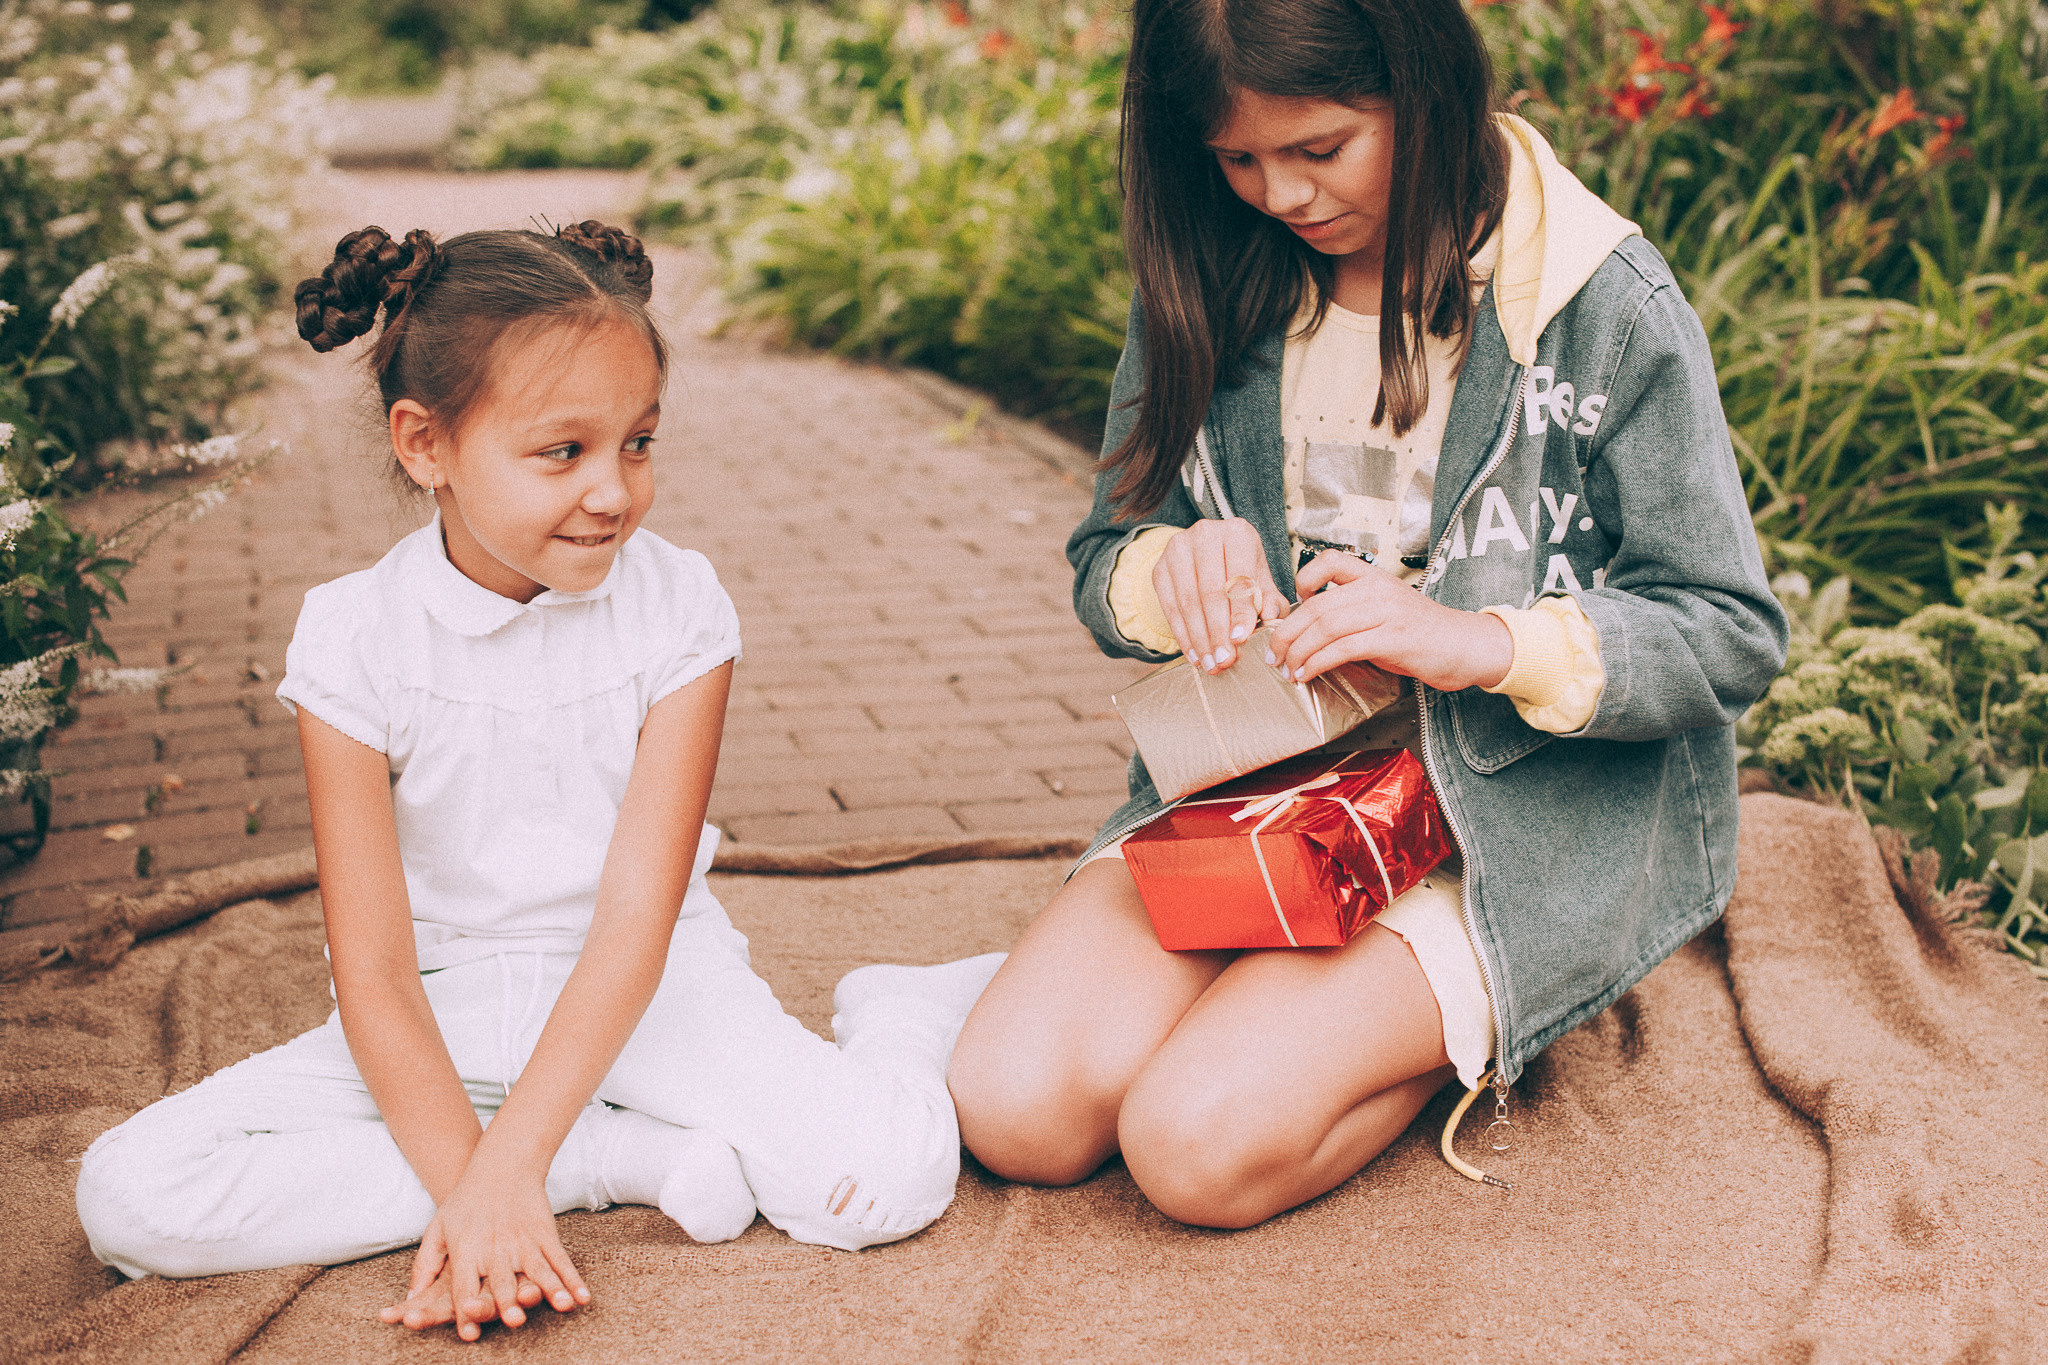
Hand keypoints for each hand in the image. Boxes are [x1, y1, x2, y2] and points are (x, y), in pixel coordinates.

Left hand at [381, 1170, 588, 1340]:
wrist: (502, 1165)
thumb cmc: (464, 1202)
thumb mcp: (436, 1230)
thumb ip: (424, 1267)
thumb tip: (409, 1301)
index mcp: (466, 1250)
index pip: (464, 1287)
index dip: (466, 1311)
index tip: (469, 1334)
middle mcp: (495, 1248)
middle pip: (502, 1280)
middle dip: (509, 1301)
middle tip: (515, 1320)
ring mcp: (523, 1241)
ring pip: (538, 1270)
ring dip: (551, 1290)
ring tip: (562, 1306)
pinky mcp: (543, 1234)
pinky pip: (560, 1261)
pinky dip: (572, 1280)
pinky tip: (582, 1297)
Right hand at [1151, 518, 1290, 673]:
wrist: (1207, 553)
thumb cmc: (1241, 568)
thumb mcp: (1261, 578)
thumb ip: (1269, 599)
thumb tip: (1270, 616)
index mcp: (1237, 533)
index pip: (1239, 577)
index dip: (1240, 611)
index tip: (1240, 639)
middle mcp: (1205, 534)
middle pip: (1210, 591)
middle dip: (1217, 631)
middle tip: (1224, 659)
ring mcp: (1177, 549)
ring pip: (1187, 601)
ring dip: (1199, 639)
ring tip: (1211, 663)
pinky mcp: (1160, 567)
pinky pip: (1169, 607)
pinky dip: (1182, 635)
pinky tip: (1194, 654)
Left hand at [1265, 551, 1512, 692]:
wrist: (1465, 646)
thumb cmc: (1420, 633)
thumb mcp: (1385, 610)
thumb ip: (1352, 611)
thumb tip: (1309, 627)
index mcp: (1374, 577)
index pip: (1330, 560)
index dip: (1303, 579)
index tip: (1292, 604)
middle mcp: (1378, 590)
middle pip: (1316, 606)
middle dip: (1286, 633)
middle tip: (1272, 655)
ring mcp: (1386, 613)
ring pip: (1325, 628)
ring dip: (1298, 652)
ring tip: (1286, 670)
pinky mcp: (1392, 639)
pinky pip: (1342, 649)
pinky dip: (1317, 663)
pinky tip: (1307, 674)